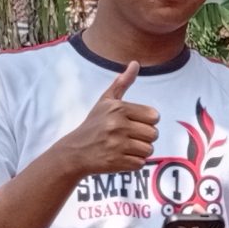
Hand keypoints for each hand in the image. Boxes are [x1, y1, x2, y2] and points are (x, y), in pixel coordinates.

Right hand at [54, 61, 158, 177]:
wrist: (75, 152)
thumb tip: (136, 63)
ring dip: (140, 151)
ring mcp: (117, 145)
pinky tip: (120, 157)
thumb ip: (122, 83)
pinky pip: (141, 164)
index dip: (146, 121)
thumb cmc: (93, 125)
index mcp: (118, 108)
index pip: (154, 116)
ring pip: (149, 150)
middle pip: (154, 134)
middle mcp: (117, 125)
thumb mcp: (105, 102)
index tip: (133, 123)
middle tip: (128, 137)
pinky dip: (133, 162)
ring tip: (125, 147)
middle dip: (144, 137)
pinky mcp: (117, 162)